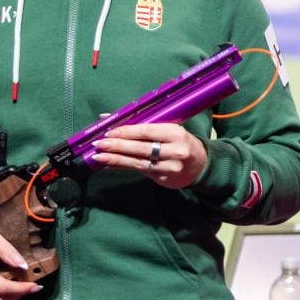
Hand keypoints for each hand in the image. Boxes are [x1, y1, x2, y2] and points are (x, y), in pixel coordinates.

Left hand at [92, 123, 209, 189]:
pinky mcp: (164, 180)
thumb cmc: (180, 142)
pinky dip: (123, 167)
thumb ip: (142, 125)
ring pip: (138, 162)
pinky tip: (110, 165)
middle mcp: (174, 150)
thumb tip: (110, 119)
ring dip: (116, 159)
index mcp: (175, 133)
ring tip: (99, 157)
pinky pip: (139, 171)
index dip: (127, 132)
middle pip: (141, 148)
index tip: (109, 132)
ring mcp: (169, 167)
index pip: (147, 131)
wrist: (200, 165)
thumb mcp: (168, 129)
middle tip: (99, 144)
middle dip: (117, 146)